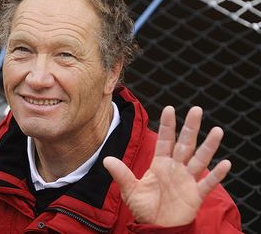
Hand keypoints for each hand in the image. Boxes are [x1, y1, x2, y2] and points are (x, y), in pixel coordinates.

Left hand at [103, 106, 230, 226]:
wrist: (156, 227)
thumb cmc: (144, 208)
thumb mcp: (130, 190)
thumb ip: (121, 174)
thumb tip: (106, 159)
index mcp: (160, 164)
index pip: (164, 140)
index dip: (167, 126)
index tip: (169, 109)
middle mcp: (175, 168)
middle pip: (185, 144)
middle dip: (190, 128)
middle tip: (196, 110)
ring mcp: (187, 180)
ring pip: (199, 159)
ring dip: (208, 146)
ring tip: (217, 131)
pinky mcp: (196, 194)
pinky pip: (208, 183)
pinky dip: (216, 174)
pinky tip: (225, 163)